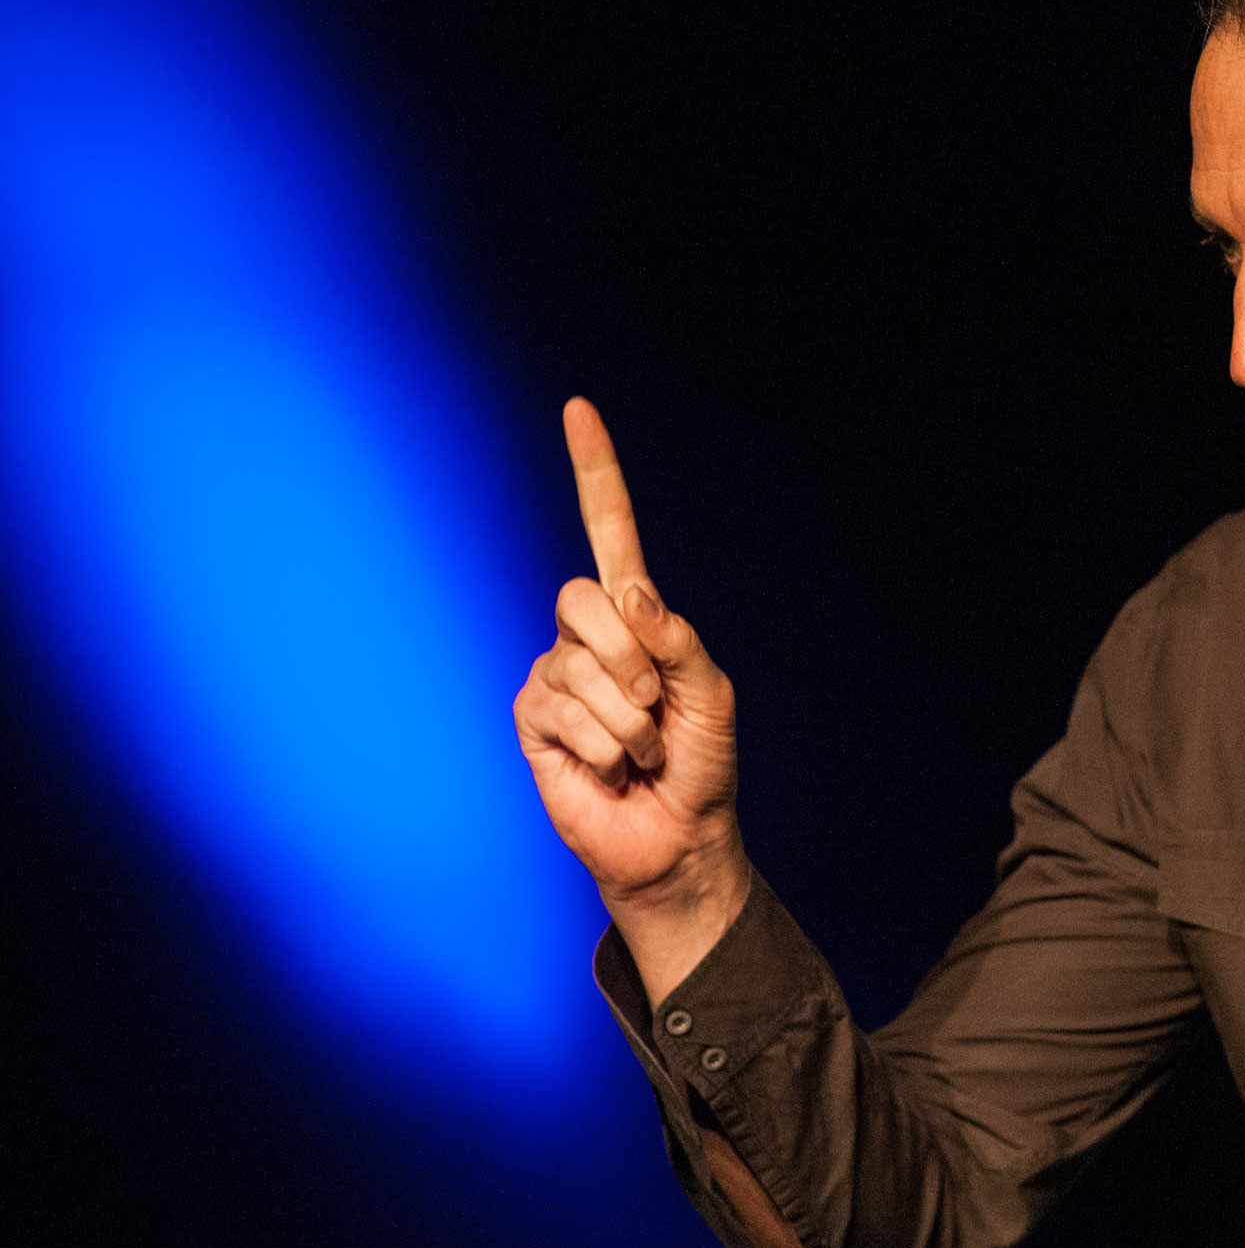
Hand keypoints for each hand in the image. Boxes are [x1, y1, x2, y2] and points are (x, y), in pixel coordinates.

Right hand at [513, 398, 745, 998]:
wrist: (677, 838)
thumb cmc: (700, 764)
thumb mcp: (710, 694)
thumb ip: (676, 640)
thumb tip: (629, 594)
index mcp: (636, 616)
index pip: (611, 532)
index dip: (595, 472)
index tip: (579, 410)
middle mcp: (587, 636)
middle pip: (583, 599)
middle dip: (632, 661)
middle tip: (653, 710)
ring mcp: (553, 676)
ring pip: (581, 669)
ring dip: (628, 721)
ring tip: (637, 750)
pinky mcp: (532, 721)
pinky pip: (564, 713)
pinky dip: (603, 748)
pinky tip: (608, 768)